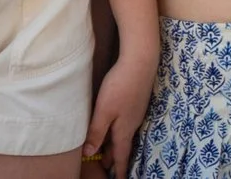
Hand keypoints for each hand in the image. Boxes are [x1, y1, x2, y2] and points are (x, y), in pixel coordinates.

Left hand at [84, 43, 153, 172]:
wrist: (141, 61)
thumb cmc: (120, 86)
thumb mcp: (104, 111)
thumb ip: (96, 132)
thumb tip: (89, 153)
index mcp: (124, 130)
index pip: (121, 155)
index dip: (118, 170)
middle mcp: (132, 123)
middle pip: (122, 145)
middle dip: (114, 157)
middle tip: (107, 167)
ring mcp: (135, 111)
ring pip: (123, 133)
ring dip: (115, 143)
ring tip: (107, 150)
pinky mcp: (136, 101)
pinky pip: (126, 122)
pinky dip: (118, 130)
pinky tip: (114, 124)